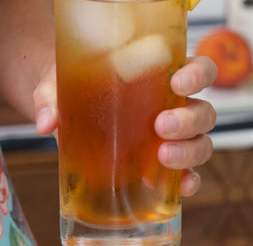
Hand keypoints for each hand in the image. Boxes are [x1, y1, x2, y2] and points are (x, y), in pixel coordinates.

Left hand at [32, 55, 217, 197]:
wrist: (67, 109)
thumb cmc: (74, 85)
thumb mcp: (59, 83)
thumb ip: (51, 95)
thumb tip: (47, 122)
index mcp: (162, 73)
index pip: (198, 68)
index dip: (198, 74)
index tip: (178, 82)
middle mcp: (175, 104)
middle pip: (204, 110)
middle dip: (189, 119)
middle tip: (160, 124)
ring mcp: (174, 136)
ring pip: (202, 141)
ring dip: (190, 149)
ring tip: (163, 155)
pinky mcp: (164, 164)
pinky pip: (189, 173)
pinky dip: (190, 180)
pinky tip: (180, 185)